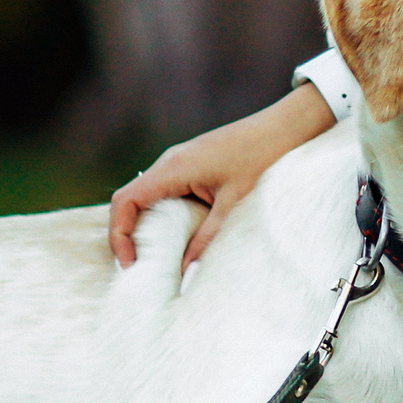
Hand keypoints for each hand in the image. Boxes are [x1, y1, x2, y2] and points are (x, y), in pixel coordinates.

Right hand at [108, 83, 335, 267]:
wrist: (284, 127)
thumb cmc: (261, 158)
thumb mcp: (234, 204)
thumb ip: (207, 239)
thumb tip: (186, 275)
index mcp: (173, 168)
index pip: (125, 200)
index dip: (119, 234)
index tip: (130, 263)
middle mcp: (169, 162)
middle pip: (129, 199)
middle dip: (128, 234)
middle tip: (140, 268)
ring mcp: (178, 161)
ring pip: (145, 195)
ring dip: (144, 225)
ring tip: (155, 257)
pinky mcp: (190, 164)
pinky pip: (163, 191)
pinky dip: (161, 215)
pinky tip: (176, 235)